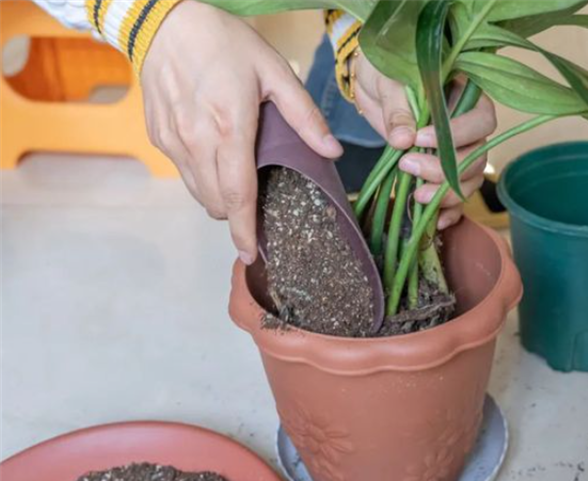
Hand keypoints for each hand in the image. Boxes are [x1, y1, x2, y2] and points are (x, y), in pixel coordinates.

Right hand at [141, 0, 342, 263]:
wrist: (164, 20)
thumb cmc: (225, 42)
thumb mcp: (274, 72)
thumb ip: (304, 116)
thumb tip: (332, 151)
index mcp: (229, 129)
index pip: (238, 195)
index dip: (245, 230)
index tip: (251, 255)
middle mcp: (196, 142)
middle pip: (217, 202)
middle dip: (237, 215)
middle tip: (256, 208)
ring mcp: (173, 142)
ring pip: (197, 193)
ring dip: (219, 199)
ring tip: (237, 183)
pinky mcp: (159, 137)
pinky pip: (183, 173)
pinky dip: (201, 178)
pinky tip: (215, 158)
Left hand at [353, 55, 496, 229]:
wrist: (373, 83)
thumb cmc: (386, 71)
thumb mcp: (388, 82)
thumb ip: (398, 108)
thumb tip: (403, 140)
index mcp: (466, 93)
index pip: (481, 118)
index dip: (457, 134)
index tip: (419, 138)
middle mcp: (469, 125)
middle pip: (478, 155)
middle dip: (445, 169)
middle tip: (407, 165)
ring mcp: (458, 150)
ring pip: (470, 179)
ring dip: (445, 193)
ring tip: (415, 196)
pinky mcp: (442, 169)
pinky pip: (456, 195)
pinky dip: (447, 211)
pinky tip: (432, 220)